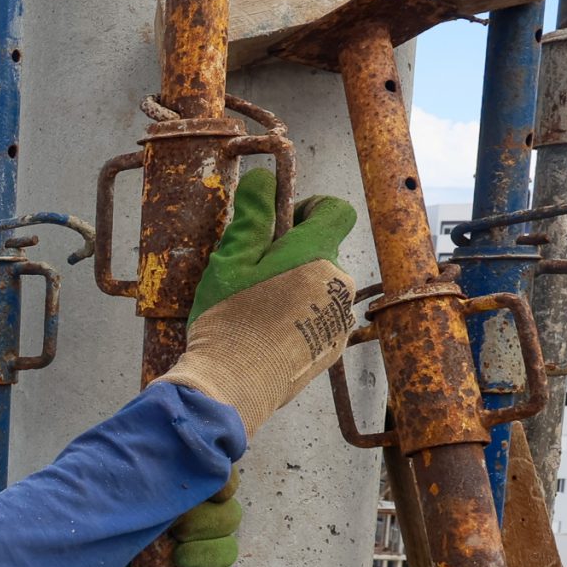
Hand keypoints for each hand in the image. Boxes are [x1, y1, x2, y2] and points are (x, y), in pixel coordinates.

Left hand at [93, 473, 242, 566]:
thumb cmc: (92, 528)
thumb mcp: (111, 499)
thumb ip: (140, 484)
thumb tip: (170, 468)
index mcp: (174, 491)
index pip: (218, 478)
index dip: (225, 482)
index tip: (214, 493)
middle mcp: (188, 518)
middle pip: (229, 514)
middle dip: (209, 523)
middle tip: (178, 532)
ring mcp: (192, 552)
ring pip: (227, 548)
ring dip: (210, 554)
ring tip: (178, 560)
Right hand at [158, 168, 358, 435]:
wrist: (232, 388)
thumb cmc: (229, 322)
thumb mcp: (230, 259)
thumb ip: (252, 215)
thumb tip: (264, 179)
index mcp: (317, 255)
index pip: (336, 210)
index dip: (309, 207)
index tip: (280, 221)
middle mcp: (338, 285)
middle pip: (321, 252)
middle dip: (291, 254)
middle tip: (251, 271)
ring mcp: (337, 320)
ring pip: (318, 287)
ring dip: (294, 287)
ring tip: (253, 308)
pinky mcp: (330, 349)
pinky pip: (317, 319)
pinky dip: (296, 318)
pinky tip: (263, 333)